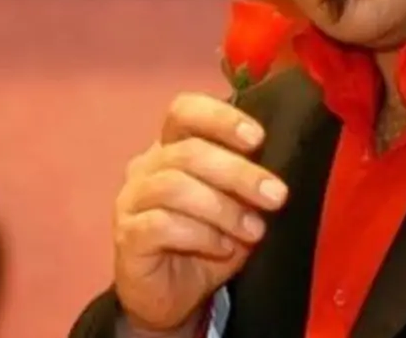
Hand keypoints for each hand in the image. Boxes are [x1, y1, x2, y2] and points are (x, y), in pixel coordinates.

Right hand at [113, 93, 289, 332]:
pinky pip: (161, 225)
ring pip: (174, 186)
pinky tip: (223, 247)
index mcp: (173, 146)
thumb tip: (278, 168)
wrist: (176, 295)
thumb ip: (248, 182)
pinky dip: (201, 234)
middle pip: (188, 151)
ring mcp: (132, 200)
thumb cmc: (210, 240)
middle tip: (276, 196)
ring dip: (223, 208)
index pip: (184, 111)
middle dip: (239, 172)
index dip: (220, 118)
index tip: (258, 138)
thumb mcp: (238, 207)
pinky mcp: (127, 236)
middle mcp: (147, 166)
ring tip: (255, 230)